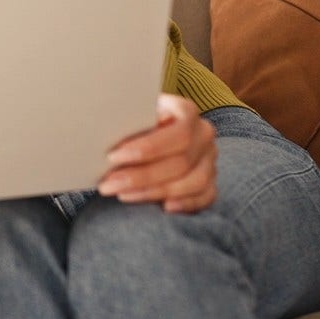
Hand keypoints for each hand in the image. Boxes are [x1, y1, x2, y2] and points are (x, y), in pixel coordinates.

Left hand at [97, 93, 217, 213]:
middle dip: (141, 176)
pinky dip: (186, 204)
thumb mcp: (132, 111)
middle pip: (181, 162)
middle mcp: (203, 134)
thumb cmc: (137, 119)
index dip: (147, 149)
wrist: (149, 129)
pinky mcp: (210, 181)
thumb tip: (112, 128)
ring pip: (192, 183)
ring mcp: (209, 159)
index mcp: (186, 112)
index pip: (178, 134)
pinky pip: (205, 197)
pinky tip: (163, 207)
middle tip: (109, 184)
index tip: (113, 157)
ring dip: (154, 192)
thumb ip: (130, 120)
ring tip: (122, 194)